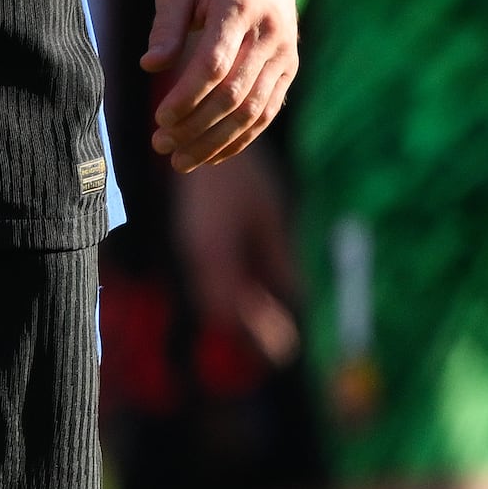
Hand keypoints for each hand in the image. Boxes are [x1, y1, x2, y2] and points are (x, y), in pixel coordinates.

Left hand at [142, 0, 297, 167]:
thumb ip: (165, 25)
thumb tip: (149, 66)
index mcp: (238, 8)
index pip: (215, 64)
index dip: (187, 96)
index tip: (158, 117)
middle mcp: (269, 34)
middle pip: (235, 94)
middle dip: (197, 127)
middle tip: (160, 145)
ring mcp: (284, 53)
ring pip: (254, 109)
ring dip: (216, 140)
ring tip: (180, 160)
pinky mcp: (289, 67)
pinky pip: (268, 110)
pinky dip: (242, 137)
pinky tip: (213, 155)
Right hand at [170, 151, 301, 365]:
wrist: (202, 137)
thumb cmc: (243, 175)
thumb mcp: (270, 215)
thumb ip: (277, 257)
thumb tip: (293, 295)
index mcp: (215, 252)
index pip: (235, 310)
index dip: (259, 333)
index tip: (285, 351)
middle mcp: (199, 257)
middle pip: (222, 310)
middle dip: (251, 330)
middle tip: (282, 348)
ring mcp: (194, 250)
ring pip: (216, 297)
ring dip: (243, 313)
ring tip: (271, 327)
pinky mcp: (196, 242)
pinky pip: (215, 280)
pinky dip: (236, 294)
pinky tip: (256, 296)